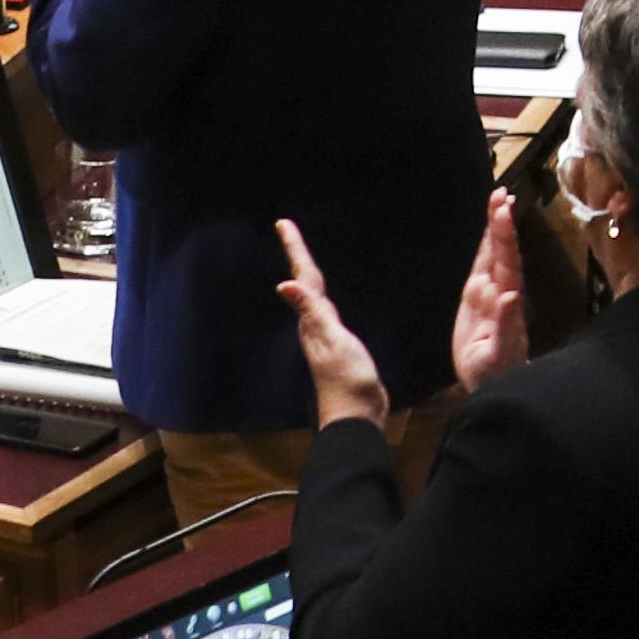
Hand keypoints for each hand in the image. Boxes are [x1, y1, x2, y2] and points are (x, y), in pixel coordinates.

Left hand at [277, 219, 388, 431]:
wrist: (355, 415)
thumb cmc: (346, 379)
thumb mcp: (331, 342)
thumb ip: (311, 313)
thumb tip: (283, 284)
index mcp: (314, 321)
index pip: (303, 277)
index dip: (295, 250)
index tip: (284, 223)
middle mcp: (314, 325)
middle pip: (305, 282)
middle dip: (298, 255)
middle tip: (289, 230)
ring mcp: (325, 336)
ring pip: (313, 296)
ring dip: (308, 274)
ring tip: (304, 258)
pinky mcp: (337, 345)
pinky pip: (325, 310)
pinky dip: (322, 296)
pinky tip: (326, 301)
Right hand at [452, 192, 529, 394]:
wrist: (492, 381)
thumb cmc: (497, 369)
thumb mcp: (499, 352)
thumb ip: (506, 324)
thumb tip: (511, 294)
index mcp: (506, 298)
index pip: (508, 260)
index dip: (505, 235)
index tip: (504, 209)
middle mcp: (500, 290)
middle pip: (501, 252)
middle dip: (500, 224)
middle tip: (501, 194)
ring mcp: (488, 294)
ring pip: (493, 256)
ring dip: (495, 229)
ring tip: (498, 200)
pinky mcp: (476, 302)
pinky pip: (481, 269)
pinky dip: (485, 249)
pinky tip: (489, 233)